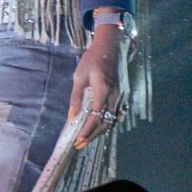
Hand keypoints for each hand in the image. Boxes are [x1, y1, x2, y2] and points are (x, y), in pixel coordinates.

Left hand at [67, 25, 126, 148]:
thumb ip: (75, 98)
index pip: (95, 116)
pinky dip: (104, 123)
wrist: (108, 47)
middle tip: (79, 144)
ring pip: (111, 120)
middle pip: (105, 122)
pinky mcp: (119, 95)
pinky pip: (113, 114)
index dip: (87, 131)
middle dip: (92, 136)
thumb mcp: (79, 77)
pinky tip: (95, 127)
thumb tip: (71, 117)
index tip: (78, 140)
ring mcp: (119, 96)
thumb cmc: (91, 59)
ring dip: (98, 131)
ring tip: (85, 139)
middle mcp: (114, 95)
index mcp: (103, 89)